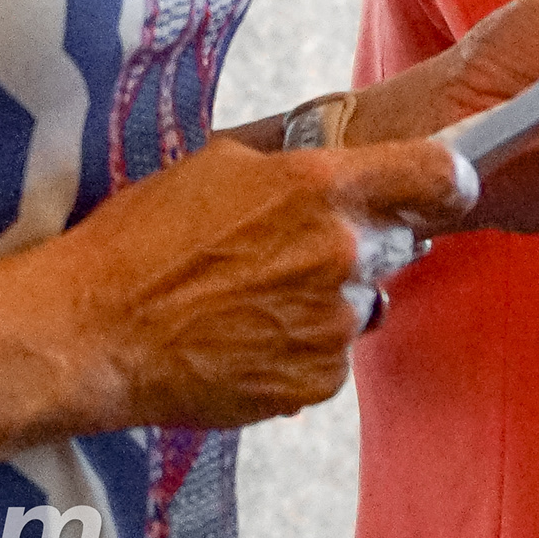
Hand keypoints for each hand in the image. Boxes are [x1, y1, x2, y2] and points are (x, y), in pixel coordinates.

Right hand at [20, 134, 474, 431]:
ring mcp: (331, 324)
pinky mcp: (314, 382)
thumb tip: (342, 155)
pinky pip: (332, 358)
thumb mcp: (216, 164)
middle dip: (363, 244)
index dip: (446, 181)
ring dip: (327, 300)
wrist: (92, 332)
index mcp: (322, 187)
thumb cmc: (141, 241)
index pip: (439, 175)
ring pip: (363, 304)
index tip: (443, 189)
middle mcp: (341, 255)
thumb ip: (295, 159)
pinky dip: (302, 350)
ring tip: (251, 299)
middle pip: (399, 244)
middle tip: (291, 252)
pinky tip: (246, 338)